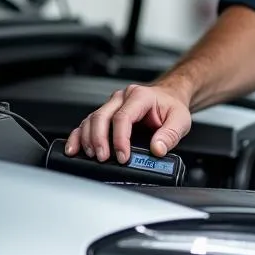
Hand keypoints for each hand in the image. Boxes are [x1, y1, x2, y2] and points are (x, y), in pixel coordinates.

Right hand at [64, 81, 192, 163]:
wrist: (169, 98)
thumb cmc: (172, 107)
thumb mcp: (180, 120)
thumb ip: (170, 135)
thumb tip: (157, 149)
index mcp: (140, 96)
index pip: (123, 117)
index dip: (120, 139)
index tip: (123, 156)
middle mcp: (122, 98)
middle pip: (102, 117)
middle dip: (99, 140)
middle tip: (103, 158)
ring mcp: (111, 105)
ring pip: (91, 120)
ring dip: (88, 140)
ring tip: (93, 156)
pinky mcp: (106, 114)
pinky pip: (87, 124)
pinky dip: (78, 137)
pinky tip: (74, 149)